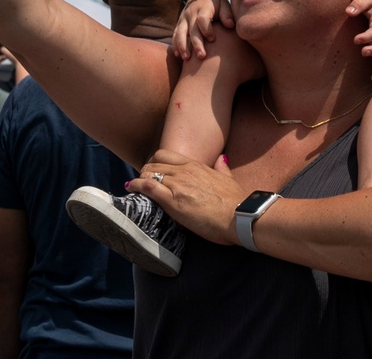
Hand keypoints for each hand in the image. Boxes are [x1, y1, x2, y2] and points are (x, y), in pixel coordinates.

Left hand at [128, 150, 245, 245]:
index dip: (155, 162)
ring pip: (148, 173)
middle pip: (154, 163)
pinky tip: (131, 188)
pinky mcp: (173, 201)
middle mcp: (184, 171)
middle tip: (141, 180)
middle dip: (144, 171)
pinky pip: (148, 187)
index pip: (166, 155)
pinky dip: (136, 186)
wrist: (240, 215)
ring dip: (139, 179)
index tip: (151, 170)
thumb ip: (222, 167)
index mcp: (196, 165)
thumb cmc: (236, 201)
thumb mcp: (229, 178)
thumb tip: (221, 159)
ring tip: (135, 186)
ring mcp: (178, 184)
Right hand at [172, 0, 235, 59]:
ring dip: (182, 46)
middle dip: (196, 43)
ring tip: (186, 58)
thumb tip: (231, 25)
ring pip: (180, 33)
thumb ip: (227, 14)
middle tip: (201, 56)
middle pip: (192, 30)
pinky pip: (175, 35)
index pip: (202, 19)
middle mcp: (191, 14)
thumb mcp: (223, 3)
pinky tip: (178, 55)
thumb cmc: (215, 2)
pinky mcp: (179, 24)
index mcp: (203, 8)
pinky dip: (176, 45)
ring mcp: (183, 19)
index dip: (207, 30)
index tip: (213, 39)